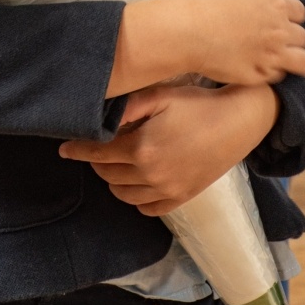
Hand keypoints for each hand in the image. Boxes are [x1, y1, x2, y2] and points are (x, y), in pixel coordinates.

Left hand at [60, 83, 279, 215]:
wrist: (240, 120)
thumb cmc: (198, 103)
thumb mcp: (159, 95)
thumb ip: (126, 108)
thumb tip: (98, 119)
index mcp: (141, 149)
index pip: (97, 153)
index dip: (78, 150)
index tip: (64, 149)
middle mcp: (151, 175)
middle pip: (108, 175)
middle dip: (96, 161)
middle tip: (97, 147)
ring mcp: (168, 190)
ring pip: (124, 195)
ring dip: (113, 180)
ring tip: (116, 163)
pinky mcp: (183, 197)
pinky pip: (148, 208)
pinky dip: (136, 198)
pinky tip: (137, 181)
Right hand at [191, 0, 304, 84]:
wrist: (189, 32)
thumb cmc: (206, 4)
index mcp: (275, 4)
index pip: (299, 12)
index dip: (292, 17)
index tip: (284, 21)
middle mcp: (280, 30)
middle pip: (303, 37)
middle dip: (294, 39)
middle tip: (282, 42)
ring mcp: (272, 55)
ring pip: (302, 62)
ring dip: (299, 61)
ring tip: (297, 66)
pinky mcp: (260, 75)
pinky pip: (277, 76)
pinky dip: (272, 73)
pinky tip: (265, 71)